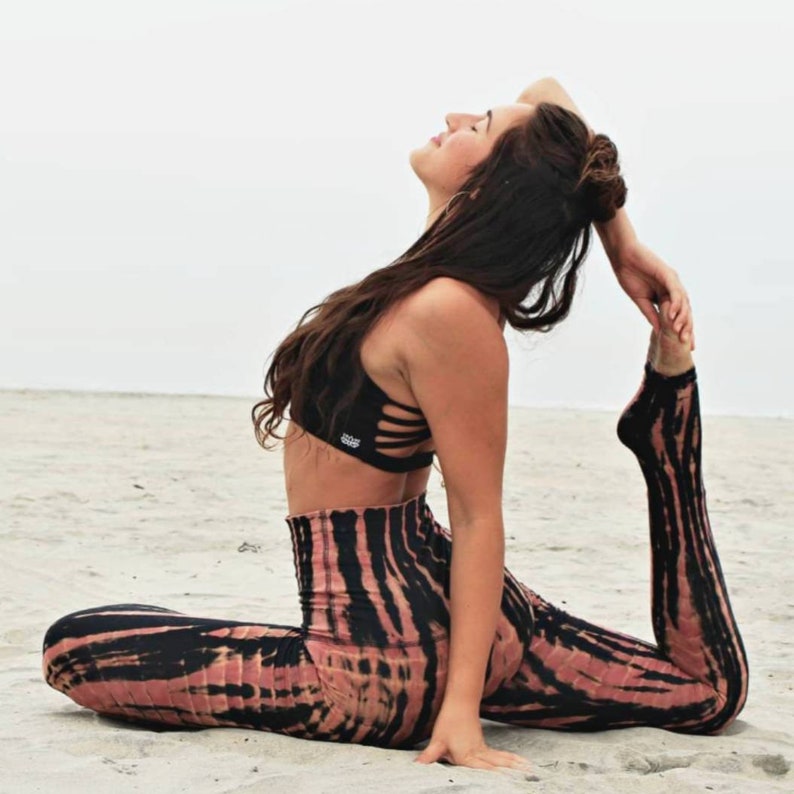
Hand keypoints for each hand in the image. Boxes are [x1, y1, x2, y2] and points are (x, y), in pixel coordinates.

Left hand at [415, 701, 529, 771]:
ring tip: (530, 770)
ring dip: (514, 766)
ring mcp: (483, 750)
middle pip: (497, 767)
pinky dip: (510, 760)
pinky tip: (519, 762)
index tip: (507, 784)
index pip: (481, 772)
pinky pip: (499, 756)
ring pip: (501, 760)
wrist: (459, 702)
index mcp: (467, 757)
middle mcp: (478, 754)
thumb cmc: (448, 722)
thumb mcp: (437, 741)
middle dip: (511, 774)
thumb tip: (417, 767)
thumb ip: (429, 756)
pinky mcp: (483, 746)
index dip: (493, 779)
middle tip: (529, 777)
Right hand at [611, 241, 694, 349]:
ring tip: (681, 333)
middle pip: (685, 311)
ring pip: (682, 303)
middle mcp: (673, 289)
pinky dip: (675, 304)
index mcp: (666, 295)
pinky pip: (675, 292)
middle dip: (688, 328)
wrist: (623, 257)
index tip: (684, 345)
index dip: (682, 329)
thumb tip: (658, 329)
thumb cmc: (629, 275)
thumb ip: (651, 314)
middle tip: (689, 344)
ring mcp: (672, 281)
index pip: (678, 315)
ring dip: (683, 318)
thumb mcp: (640, 300)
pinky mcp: (668, 275)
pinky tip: (673, 316)